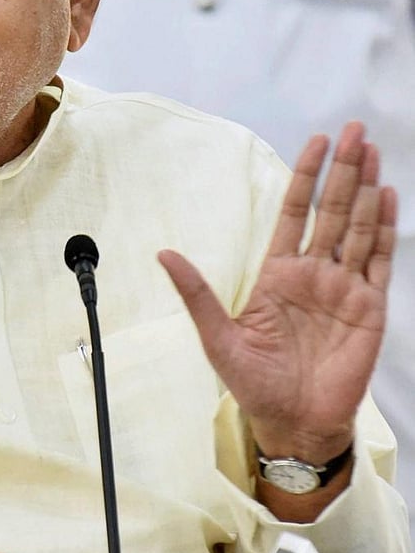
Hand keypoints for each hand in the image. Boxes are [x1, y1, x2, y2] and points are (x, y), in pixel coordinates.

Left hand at [158, 121, 394, 464]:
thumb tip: (163, 254)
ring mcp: (344, 288)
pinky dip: (385, 229)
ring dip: (366, 189)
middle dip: (342, 170)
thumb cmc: (255, 382)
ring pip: (358, 227)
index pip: (295, 213)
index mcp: (279, 274)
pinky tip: (388, 197)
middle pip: (331, 211)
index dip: (305, 177)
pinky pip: (379, 261)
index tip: (315, 143)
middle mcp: (314, 273)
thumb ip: (197, 292)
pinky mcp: (369, 308)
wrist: (292, 422)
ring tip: (370, 151)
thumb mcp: (218, 336)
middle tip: (352, 130)